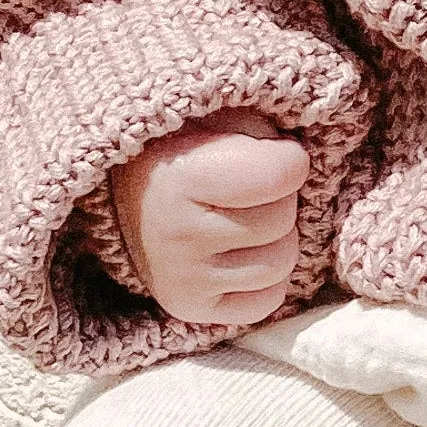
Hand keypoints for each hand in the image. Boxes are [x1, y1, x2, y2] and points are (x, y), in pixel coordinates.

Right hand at [113, 110, 309, 328]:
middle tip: (248, 190)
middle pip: (283, 220)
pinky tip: (239, 254)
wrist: (126, 193)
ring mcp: (183, 278)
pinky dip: (264, 279)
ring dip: (274, 240)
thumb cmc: (184, 147)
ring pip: (281, 263)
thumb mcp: (216, 117)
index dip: (288, 159)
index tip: (271, 153)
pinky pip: (268, 300)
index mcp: (183, 177)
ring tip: (242, 220)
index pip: (284, 174)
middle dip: (278, 200)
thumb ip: (261, 131)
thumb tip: (299, 165)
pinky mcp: (190, 309)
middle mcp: (178, 234)